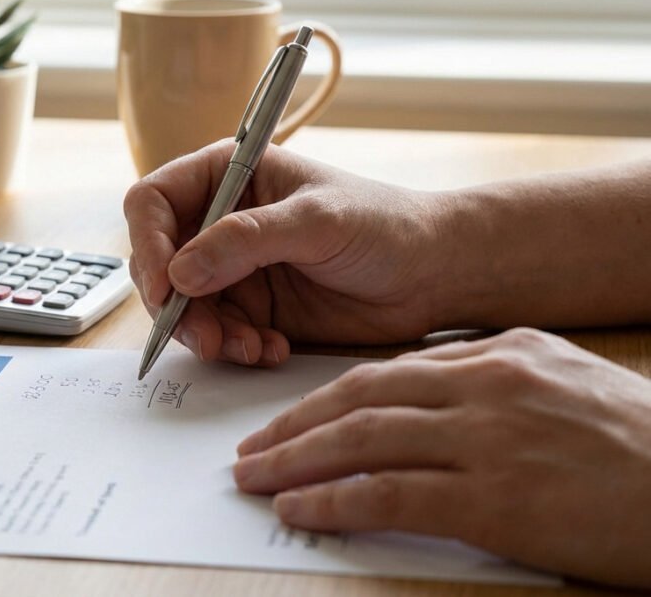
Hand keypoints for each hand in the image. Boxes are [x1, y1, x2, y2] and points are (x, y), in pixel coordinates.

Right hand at [124, 140, 443, 365]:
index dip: (147, 244)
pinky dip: (234, 348)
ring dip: (206, 333)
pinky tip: (271, 349)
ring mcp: (233, 268)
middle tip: (206, 334)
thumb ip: (246, 240)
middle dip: (175, 304)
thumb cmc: (385, 225)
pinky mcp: (252, 310)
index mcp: (228, 175)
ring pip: (183, 307)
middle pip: (158, 262)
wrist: (434, 275)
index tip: (164, 288)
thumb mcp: (317, 222)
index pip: (153, 202)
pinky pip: (217, 335)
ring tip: (248, 347)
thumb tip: (180, 272)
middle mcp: (220, 221)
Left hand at [233, 328, 650, 588]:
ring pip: (363, 439)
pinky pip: (389, 494)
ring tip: (254, 476)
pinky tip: (298, 508)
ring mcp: (489, 440)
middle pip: (361, 397)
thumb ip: (495, 382)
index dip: (325, 396)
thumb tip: (427, 396)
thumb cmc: (643, 445)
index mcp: (502, 354)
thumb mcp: (567, 384)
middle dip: (294, 423)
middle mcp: (487, 386)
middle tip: (250, 447)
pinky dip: (334, 500)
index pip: (388, 370)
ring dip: (296, 459)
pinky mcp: (495, 500)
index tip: (290, 417)